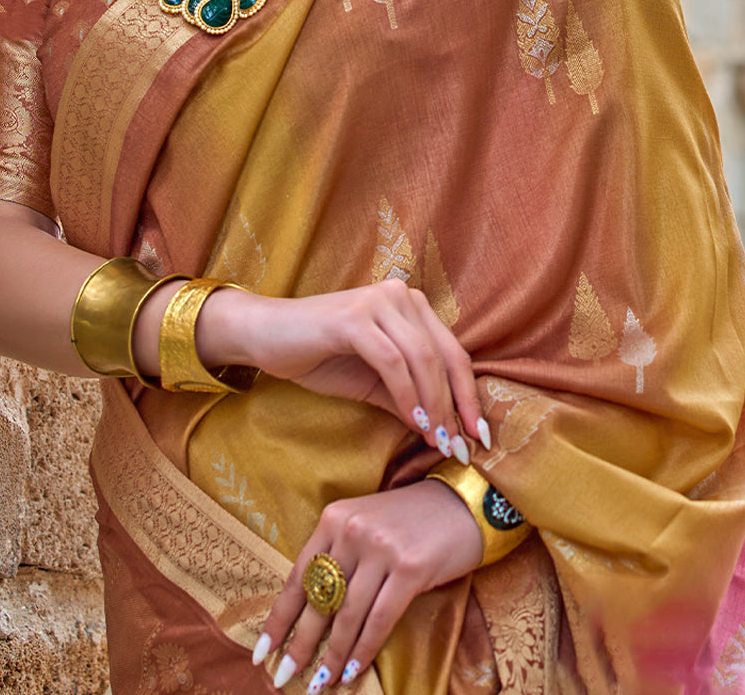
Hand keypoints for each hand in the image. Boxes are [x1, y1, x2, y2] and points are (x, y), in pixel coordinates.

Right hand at [204, 278, 487, 456]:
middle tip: (461, 448)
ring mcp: (378, 302)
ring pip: (422, 359)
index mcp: (410, 305)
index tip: (478, 436)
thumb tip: (444, 432)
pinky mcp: (355, 317)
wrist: (266, 336)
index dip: (468, 395)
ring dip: (434, 406)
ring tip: (437, 442)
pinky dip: (407, 394)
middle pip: (445, 355)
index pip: (453, 352)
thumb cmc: (320, 356)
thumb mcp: (373, 382)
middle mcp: (400, 295)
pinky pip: (392, 361)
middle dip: (457, 406)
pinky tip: (413, 422)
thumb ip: (408, 398)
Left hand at [256, 479, 483, 688]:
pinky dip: (364, 649)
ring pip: (348, 614)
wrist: (464, 503)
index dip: (279, 619)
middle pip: (319, 599)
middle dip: (300, 645)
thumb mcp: (366, 527)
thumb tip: (311, 616)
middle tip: (285, 678)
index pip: (297, 576)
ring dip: (333, 656)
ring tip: (322, 684)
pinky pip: (379, 619)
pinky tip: (353, 671)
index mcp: (335, 518)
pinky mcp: (410, 567)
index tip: (262, 653)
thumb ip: (340, 558)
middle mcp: (353, 530)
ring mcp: (382, 548)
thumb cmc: (411, 522)